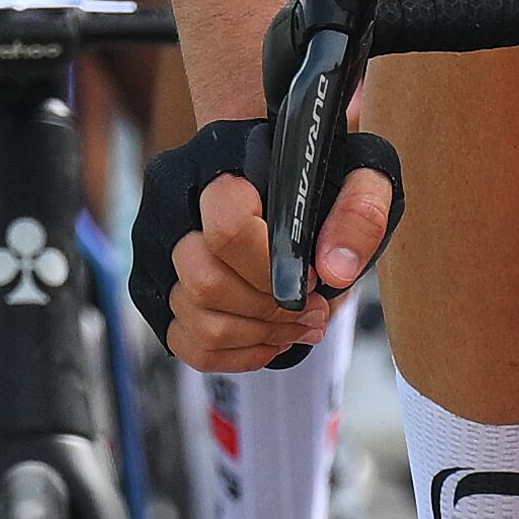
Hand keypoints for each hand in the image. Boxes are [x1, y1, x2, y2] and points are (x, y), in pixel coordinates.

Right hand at [159, 165, 398, 371]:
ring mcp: (158, 250)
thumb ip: (359, 209)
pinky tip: (273, 340)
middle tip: (314, 311)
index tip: (311, 276)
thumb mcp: (360, 171)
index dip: (274, 268)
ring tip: (301, 326)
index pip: (227, 229)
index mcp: (217, 164)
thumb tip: (334, 270)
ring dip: (258, 336)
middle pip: (206, 282)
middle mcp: (173, 205)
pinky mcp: (159, 288)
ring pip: (196, 319)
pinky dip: (235, 354)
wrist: (288, 173)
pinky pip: (187, 342)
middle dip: (269, 310)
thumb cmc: (317, 172)